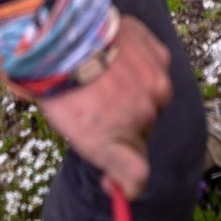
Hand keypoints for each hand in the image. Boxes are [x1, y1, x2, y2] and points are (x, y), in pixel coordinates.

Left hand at [34, 16, 173, 199]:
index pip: (136, 174)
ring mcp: (156, 85)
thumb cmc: (60, 86)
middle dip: (125, 122)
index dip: (125, 180)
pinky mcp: (160, 57)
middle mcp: (147, 116)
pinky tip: (118, 57)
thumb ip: (111, 162)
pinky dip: (141, 66)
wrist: (63, 37)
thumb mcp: (76, 135)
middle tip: (98, 104)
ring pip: (152, 98)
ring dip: (136, 93)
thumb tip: (122, 183)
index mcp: (121, 142)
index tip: (111, 180)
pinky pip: (156, 69)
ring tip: (106, 76)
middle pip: (143, 129)